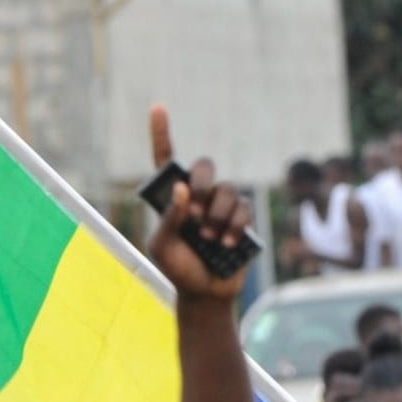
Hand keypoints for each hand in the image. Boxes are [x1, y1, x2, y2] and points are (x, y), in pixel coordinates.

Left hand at [143, 106, 254, 303]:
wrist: (206, 293)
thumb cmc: (178, 268)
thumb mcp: (164, 245)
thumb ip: (170, 218)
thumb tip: (183, 188)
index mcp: (173, 196)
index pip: (166, 158)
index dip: (162, 132)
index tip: (158, 107)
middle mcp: (199, 195)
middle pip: (204, 167)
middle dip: (202, 184)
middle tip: (194, 214)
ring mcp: (222, 206)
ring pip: (226, 190)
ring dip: (217, 216)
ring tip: (209, 240)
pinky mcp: (242, 221)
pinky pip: (243, 209)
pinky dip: (234, 227)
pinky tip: (226, 244)